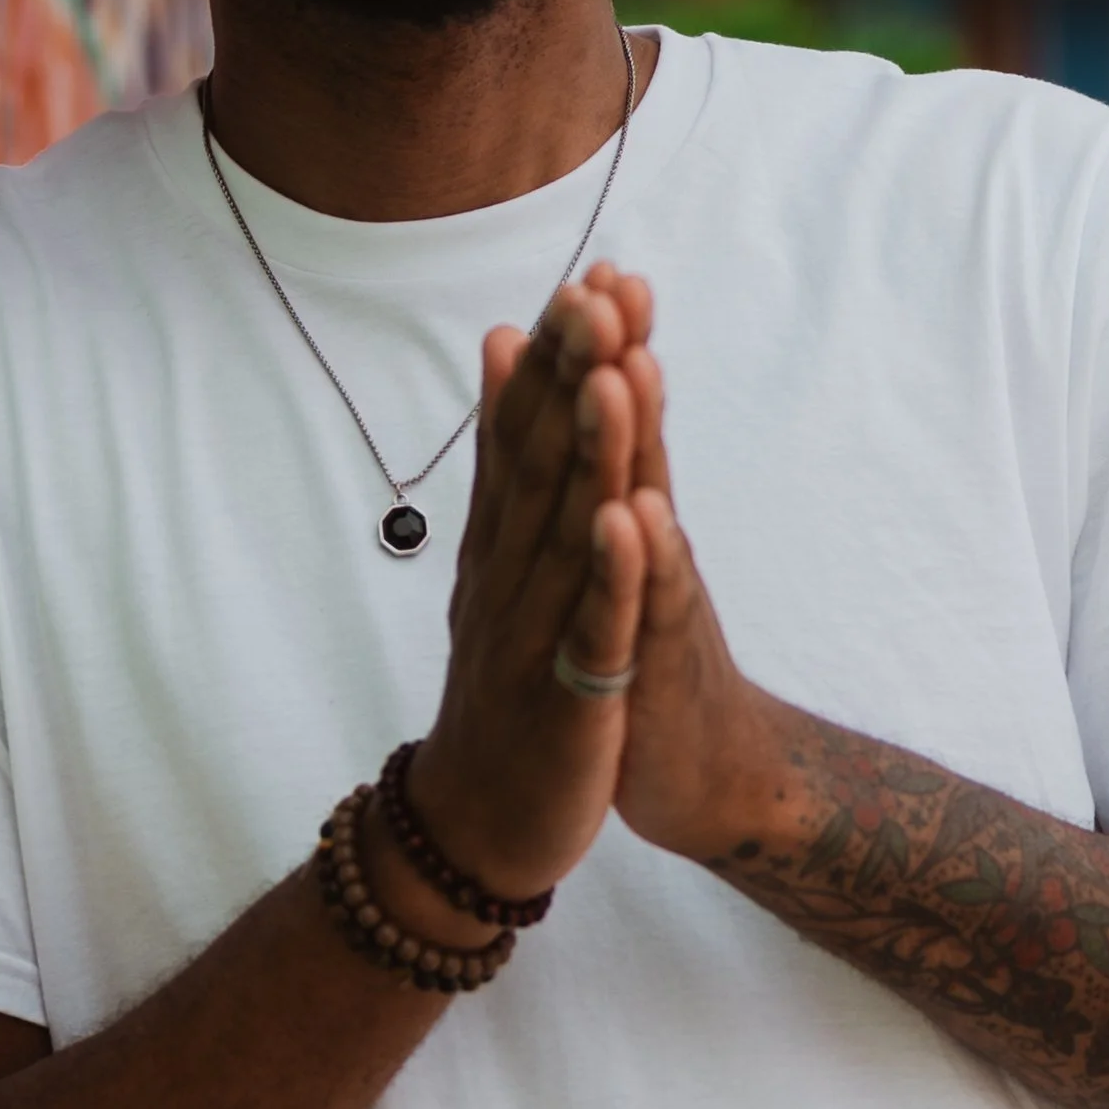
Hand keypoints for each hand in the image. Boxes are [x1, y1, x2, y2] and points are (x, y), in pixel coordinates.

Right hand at [406, 269, 649, 900]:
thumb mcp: (496, 571)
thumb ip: (500, 468)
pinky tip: (632, 515)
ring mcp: (536, 637)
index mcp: (498, 549)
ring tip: (612, 369)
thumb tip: (498, 354)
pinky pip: (596, 628)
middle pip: (539, 465)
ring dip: (589, 450)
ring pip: (568, 532)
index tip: (582, 281)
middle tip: (591, 291)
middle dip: (567, 378)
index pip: (520, 439)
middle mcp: (509, 580)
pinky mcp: (573, 698)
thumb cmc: (500, 694)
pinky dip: (612, 572)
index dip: (551, 362)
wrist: (477, 827)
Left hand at [586, 267, 788, 867]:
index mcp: (622, 521)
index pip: (606, 423)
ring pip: (645, 510)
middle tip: (613, 281)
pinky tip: (638, 516)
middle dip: (620, 361)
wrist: (707, 776)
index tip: (592, 267)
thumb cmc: (646, 660)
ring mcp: (659, 602)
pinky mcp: (660, 664)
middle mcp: (649, 548)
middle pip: (634, 443)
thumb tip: (581, 396)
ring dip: (634, 442)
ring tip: (625, 370)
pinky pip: (652, 606)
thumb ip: (600, 482)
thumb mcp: (612, 565)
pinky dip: (644, 561)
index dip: (597, 351)